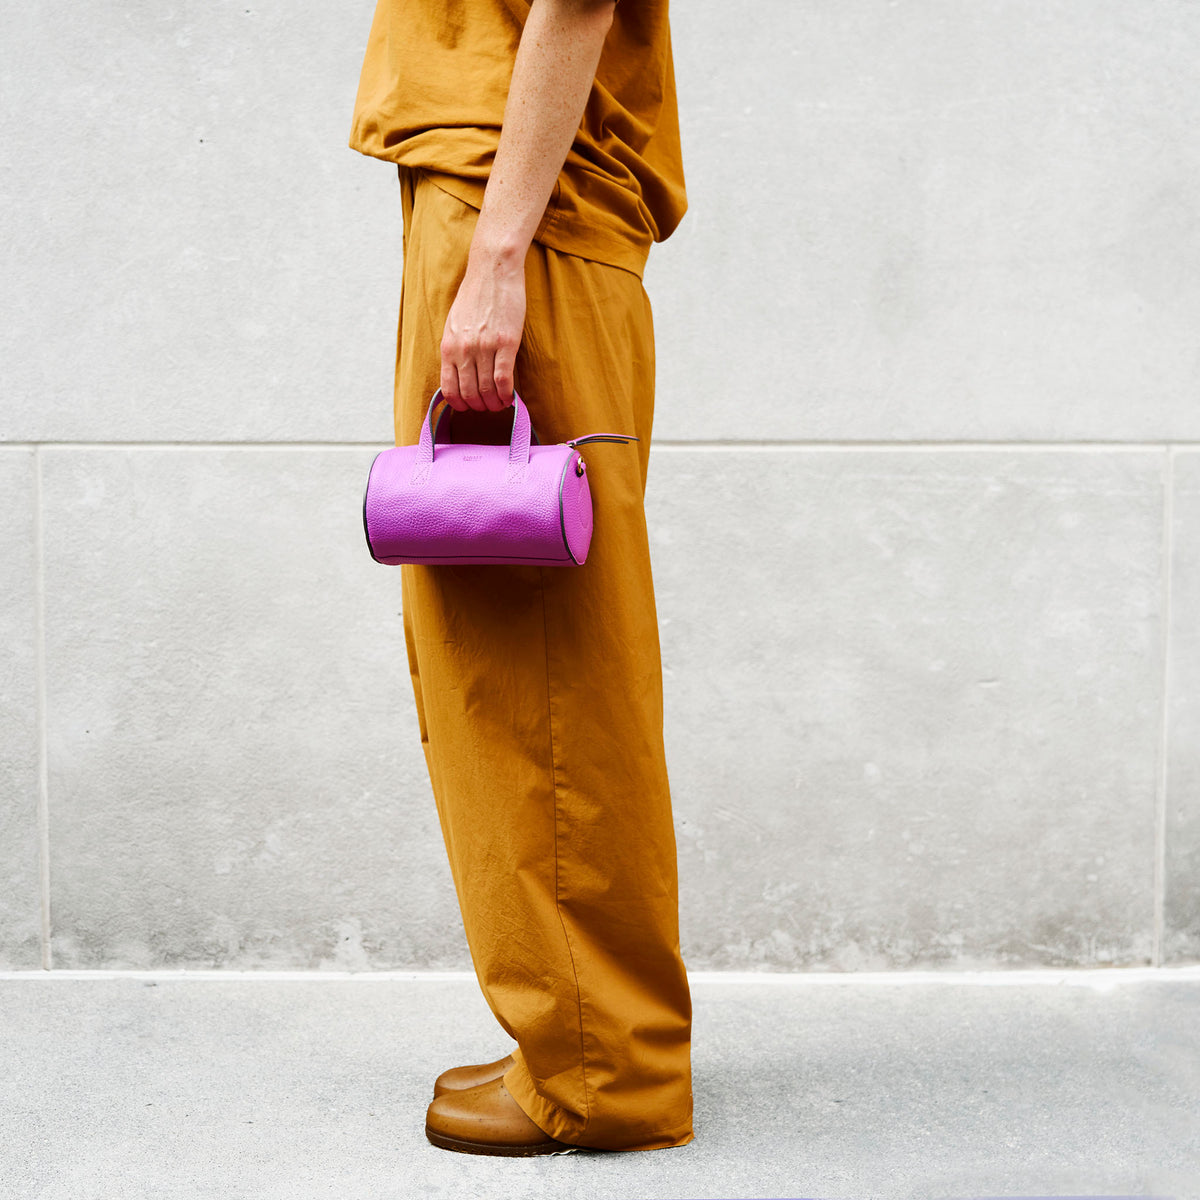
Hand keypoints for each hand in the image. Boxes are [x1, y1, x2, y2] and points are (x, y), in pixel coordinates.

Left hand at [439, 248, 526, 411]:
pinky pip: (504, 379)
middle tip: (488, 407)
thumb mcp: (454, 323)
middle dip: (479, 406)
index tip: (468, 407)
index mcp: (448, 346)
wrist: (492, 270)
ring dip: (494, 403)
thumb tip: (459, 373)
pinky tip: (510, 397)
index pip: (449, 388)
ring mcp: (485, 347)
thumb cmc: (475, 295)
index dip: (459, 404)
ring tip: (500, 404)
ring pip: (487, 389)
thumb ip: (455, 348)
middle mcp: (464, 349)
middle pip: (469, 393)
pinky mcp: (506, 343)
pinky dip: (506, 393)